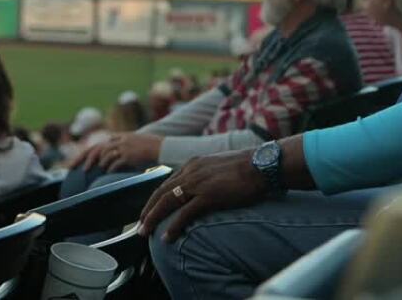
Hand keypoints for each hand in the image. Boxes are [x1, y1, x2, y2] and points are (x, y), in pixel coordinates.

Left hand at [70, 133, 162, 172]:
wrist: (163, 147)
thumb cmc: (149, 148)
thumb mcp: (133, 143)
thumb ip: (121, 149)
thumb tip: (109, 164)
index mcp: (119, 137)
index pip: (97, 145)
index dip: (85, 155)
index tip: (75, 164)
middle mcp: (119, 141)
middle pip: (96, 149)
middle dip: (83, 159)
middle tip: (72, 168)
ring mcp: (124, 147)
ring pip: (105, 155)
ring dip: (99, 164)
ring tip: (92, 171)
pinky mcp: (129, 155)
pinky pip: (115, 163)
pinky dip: (111, 168)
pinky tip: (109, 172)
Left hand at [139, 150, 267, 241]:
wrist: (262, 164)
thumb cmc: (248, 167)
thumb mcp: (220, 166)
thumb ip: (207, 175)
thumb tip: (204, 188)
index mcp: (193, 164)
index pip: (167, 183)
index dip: (155, 199)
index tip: (148, 210)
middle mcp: (191, 172)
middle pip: (161, 193)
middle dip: (148, 210)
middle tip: (139, 225)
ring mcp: (198, 183)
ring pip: (167, 202)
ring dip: (153, 219)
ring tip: (145, 232)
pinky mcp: (209, 196)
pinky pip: (184, 214)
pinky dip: (173, 226)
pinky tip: (167, 237)